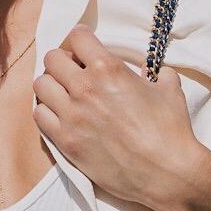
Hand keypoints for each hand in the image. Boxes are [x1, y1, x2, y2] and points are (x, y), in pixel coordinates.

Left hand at [31, 26, 210, 210]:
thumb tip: (150, 69)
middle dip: (63, 60)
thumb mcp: (169, 88)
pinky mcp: (65, 141)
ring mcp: (71, 115)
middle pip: (53, 59)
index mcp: (108, 69)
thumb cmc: (170, 129)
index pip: (77, 37)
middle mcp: (84, 88)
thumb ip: (155, 71)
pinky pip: (39, 115)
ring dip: (52, 85)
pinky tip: (61, 115)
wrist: (166, 173)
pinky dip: (47, 111)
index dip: (81, 39)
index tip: (85, 46)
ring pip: (41, 85)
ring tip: (65, 93)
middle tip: (74, 71)